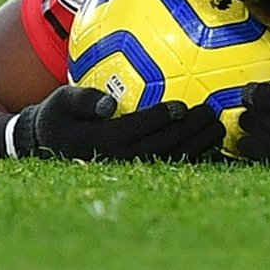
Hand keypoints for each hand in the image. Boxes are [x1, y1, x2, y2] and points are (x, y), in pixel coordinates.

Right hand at [0, 85, 224, 161]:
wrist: (51, 143)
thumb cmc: (60, 115)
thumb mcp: (62, 101)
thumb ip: (83, 99)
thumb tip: (108, 105)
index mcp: (97, 142)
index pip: (132, 131)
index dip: (158, 120)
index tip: (181, 106)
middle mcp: (116, 159)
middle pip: (158, 147)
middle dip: (187, 131)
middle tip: (210, 112)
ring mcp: (128, 168)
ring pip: (169, 158)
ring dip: (196, 144)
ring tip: (218, 126)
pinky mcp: (138, 170)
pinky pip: (170, 164)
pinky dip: (193, 153)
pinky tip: (212, 139)